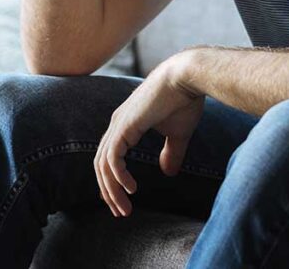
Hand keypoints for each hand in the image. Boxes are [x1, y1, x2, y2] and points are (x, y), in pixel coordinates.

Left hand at [94, 56, 204, 216]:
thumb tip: (167, 173)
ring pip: (103, 164)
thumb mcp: (178, 134)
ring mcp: (118, 124)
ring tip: (124, 208)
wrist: (188, 77)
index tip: (122, 201)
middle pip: (101, 164)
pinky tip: (131, 190)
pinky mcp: (125, 126)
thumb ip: (170, 153)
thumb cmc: (184, 100)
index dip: (112, 181)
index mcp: (125, 124)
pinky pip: (113, 158)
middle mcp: (117, 124)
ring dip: (112, 190)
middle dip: (108, 191)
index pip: (109, 157)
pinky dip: (118, 176)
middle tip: (120, 212)